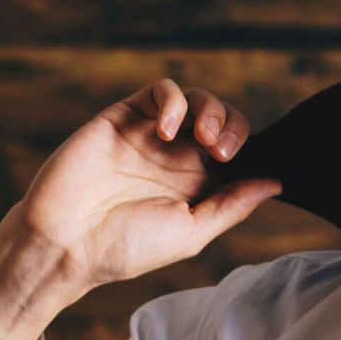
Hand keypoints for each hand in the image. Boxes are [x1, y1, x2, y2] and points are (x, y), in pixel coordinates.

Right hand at [11, 78, 283, 290]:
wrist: (66, 243)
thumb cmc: (125, 248)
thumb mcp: (191, 232)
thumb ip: (232, 205)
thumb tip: (275, 183)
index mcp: (196, 183)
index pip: (236, 148)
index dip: (247, 146)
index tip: (238, 164)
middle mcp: (176, 156)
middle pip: (221, 118)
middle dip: (232, 125)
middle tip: (222, 151)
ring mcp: (151, 134)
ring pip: (195, 99)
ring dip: (210, 109)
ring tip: (204, 137)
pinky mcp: (124, 117)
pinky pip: (160, 92)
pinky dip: (174, 101)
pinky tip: (170, 130)